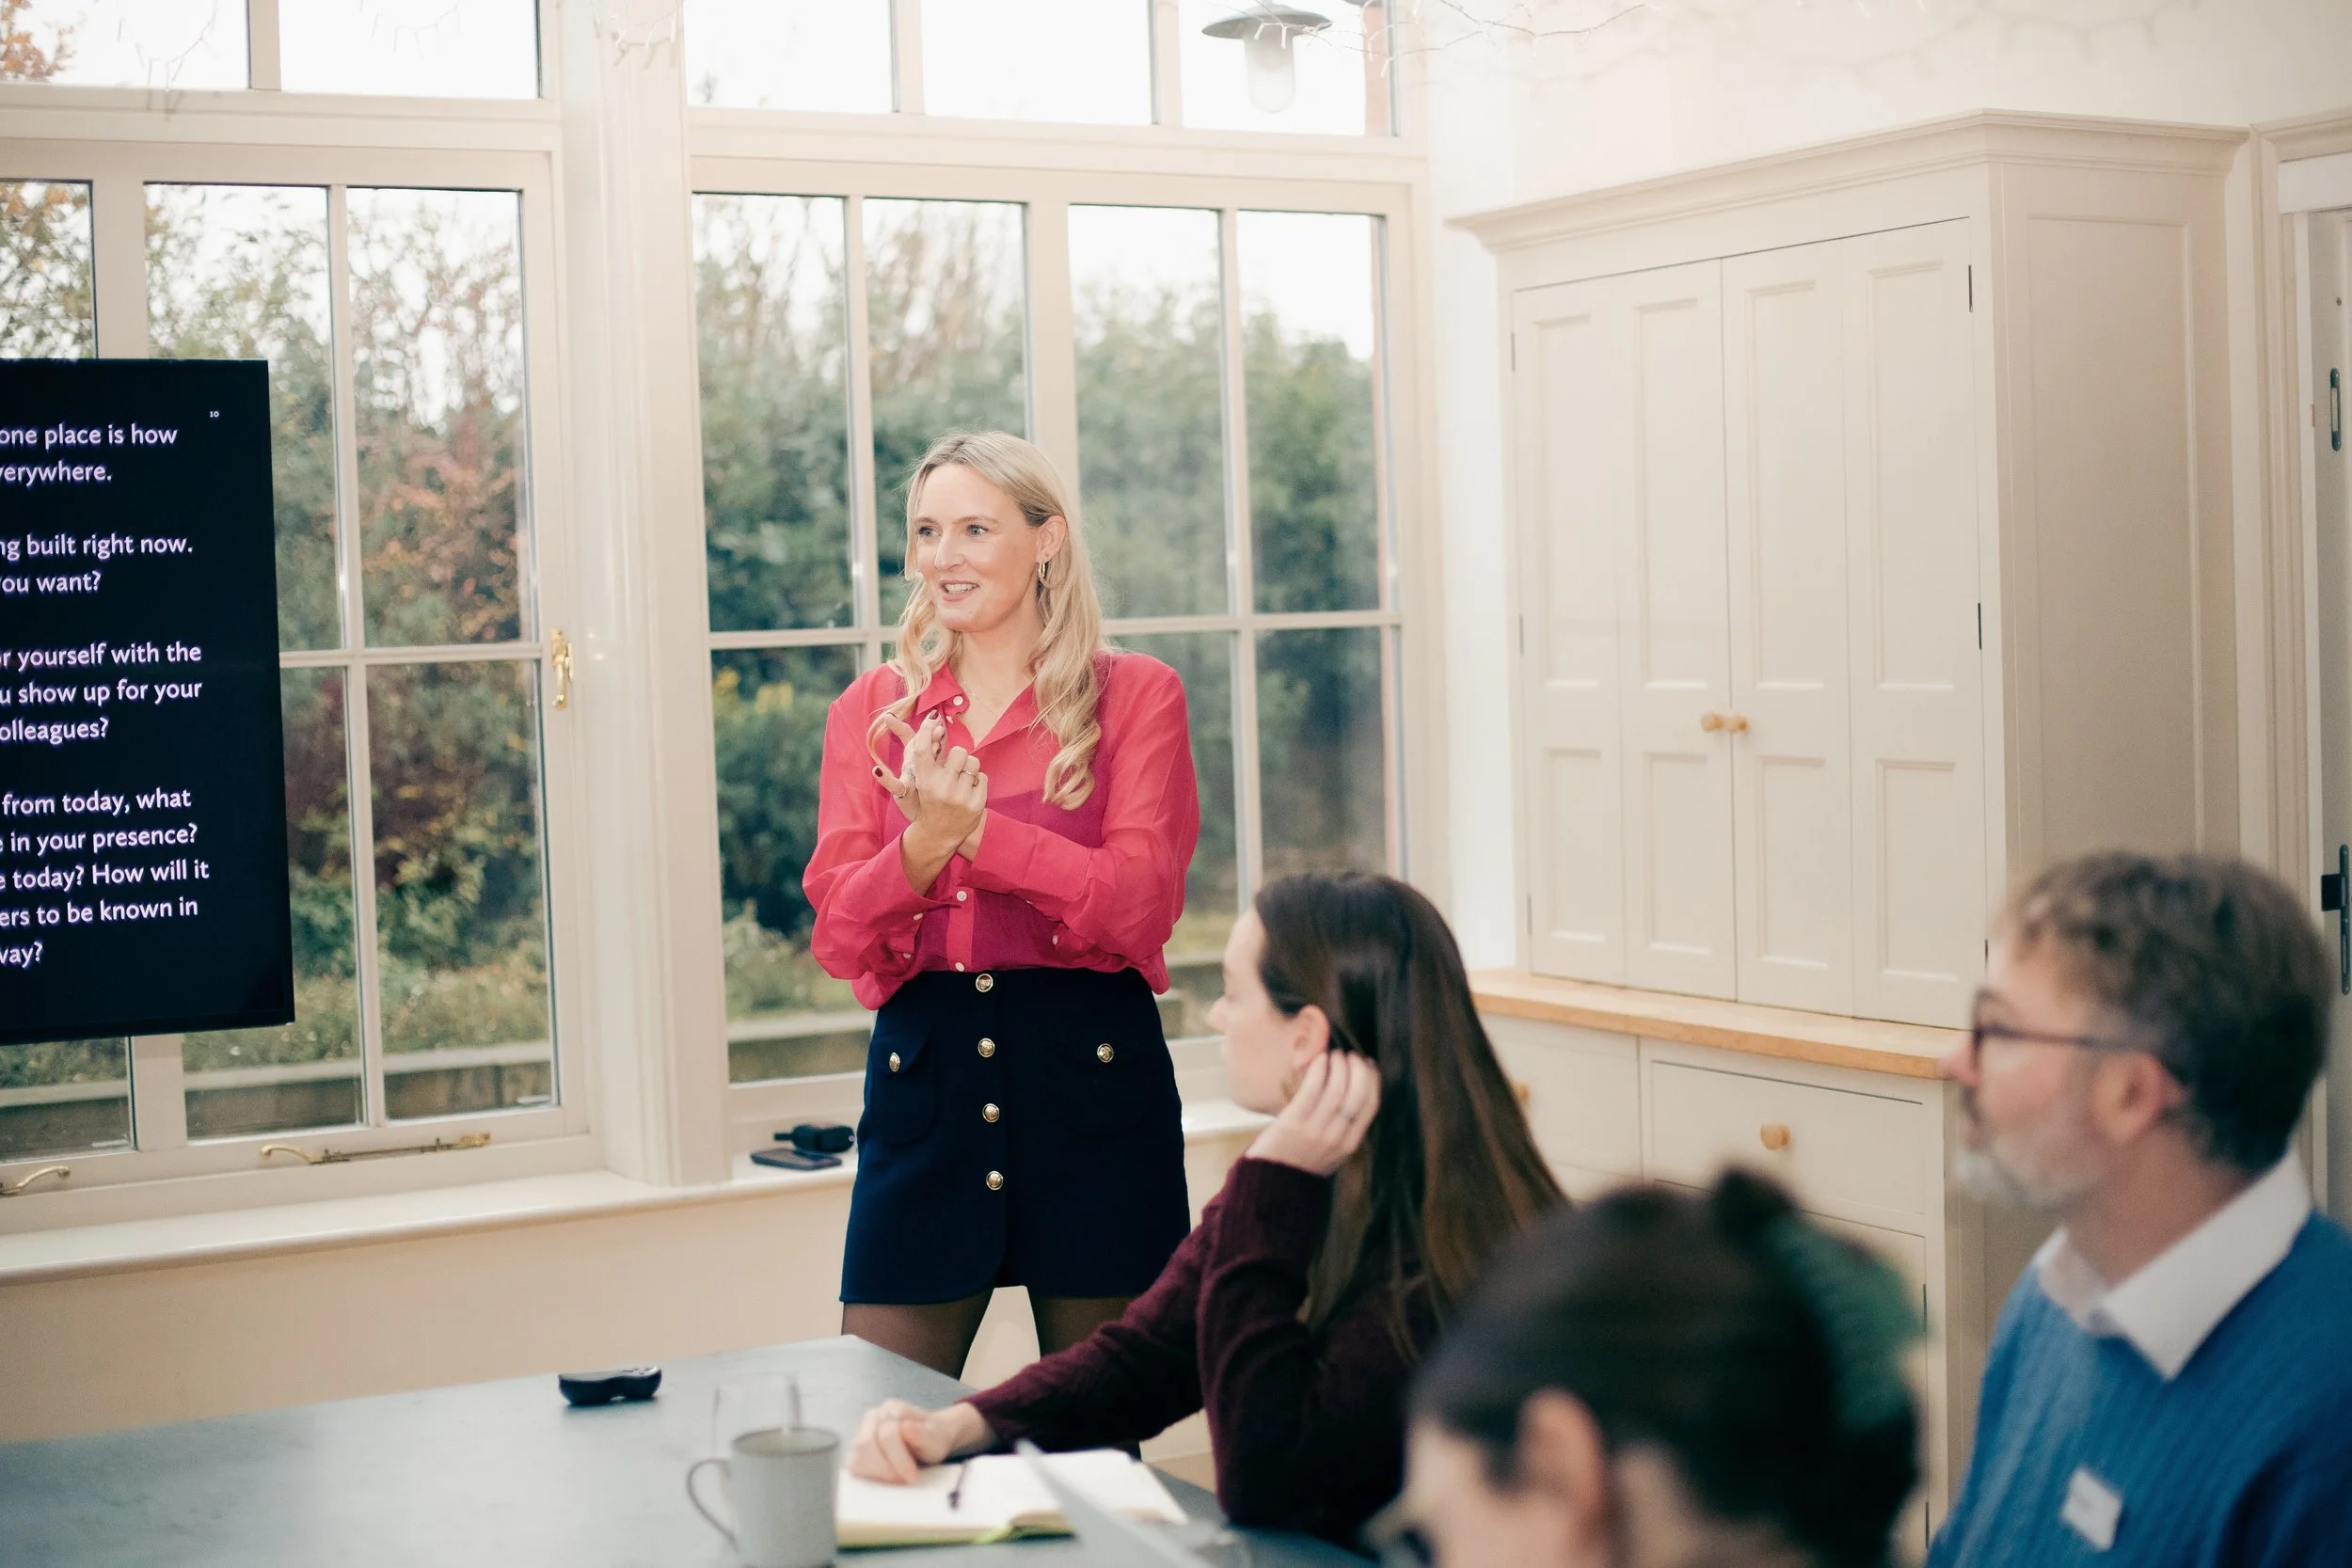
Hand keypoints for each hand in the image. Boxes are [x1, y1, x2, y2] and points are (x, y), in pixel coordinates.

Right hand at [847, 1399, 993, 1484]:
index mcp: (891, 1408)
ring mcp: (862, 1433)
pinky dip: (868, 1475)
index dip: (899, 1457)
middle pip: (866, 1443)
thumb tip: (904, 1426)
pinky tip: (885, 1478)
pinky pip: (853, 1465)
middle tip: (903, 1479)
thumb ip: (922, 1432)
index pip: (887, 1432)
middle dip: (885, 1466)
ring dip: (877, 1472)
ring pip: (857, 1454)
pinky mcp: (858, 1451)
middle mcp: (873, 1417)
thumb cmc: (932, 1438)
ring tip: (897, 1479)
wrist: (931, 1440)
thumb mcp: (936, 1437)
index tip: (912, 1476)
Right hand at [874, 713, 985, 860]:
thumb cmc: (931, 800)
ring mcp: (960, 797)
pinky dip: (977, 782)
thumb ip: (929, 755)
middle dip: (958, 757)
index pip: (923, 748)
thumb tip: (937, 723)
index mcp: (924, 781)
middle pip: (959, 751)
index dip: (927, 729)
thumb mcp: (922, 781)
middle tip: (952, 771)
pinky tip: (968, 793)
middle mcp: (941, 788)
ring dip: (968, 769)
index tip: (933, 718)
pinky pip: (983, 776)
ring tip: (960, 783)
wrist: (938, 834)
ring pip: (973, 762)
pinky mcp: (976, 804)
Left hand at [1246, 1050, 1380, 1176]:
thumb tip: (1353, 1090)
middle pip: (1357, 1094)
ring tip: (1335, 1055)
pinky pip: (1312, 1090)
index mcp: (1351, 1143)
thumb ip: (1346, 1128)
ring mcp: (1316, 1129)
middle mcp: (1337, 1137)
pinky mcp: (1295, 1122)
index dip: (1373, 1080)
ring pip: (1336, 1090)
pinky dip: (1319, 1070)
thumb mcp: (1334, 1151)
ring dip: (1339, 1066)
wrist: (1273, 1183)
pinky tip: (1320, 1059)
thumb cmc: (1303, 1161)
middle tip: (1351, 1055)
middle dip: (1358, 1069)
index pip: (1371, 1105)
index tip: (1368, 1064)